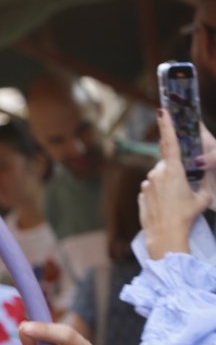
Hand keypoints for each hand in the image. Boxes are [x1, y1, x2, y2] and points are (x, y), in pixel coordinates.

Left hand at [141, 110, 214, 258]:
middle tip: (183, 192)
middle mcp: (157, 173)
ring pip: (158, 178)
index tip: (162, 110)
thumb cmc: (185, 216)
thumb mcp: (202, 198)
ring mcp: (147, 184)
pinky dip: (158, 195)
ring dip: (166, 185)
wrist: (165, 234)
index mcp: (174, 170)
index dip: (167, 125)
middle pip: (167, 166)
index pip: (170, 142)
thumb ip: (202, 184)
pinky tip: (164, 207)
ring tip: (174, 203)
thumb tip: (202, 180)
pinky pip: (151, 189)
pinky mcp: (141, 194)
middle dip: (176, 174)